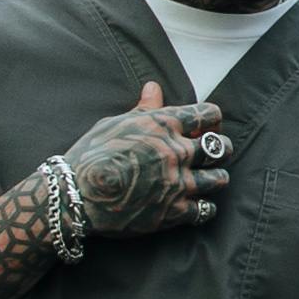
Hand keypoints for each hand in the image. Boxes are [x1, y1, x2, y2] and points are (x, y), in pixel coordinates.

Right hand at [63, 80, 231, 244]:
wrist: (76, 195)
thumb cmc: (90, 155)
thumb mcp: (114, 124)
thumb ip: (142, 109)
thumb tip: (154, 87)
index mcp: (164, 125)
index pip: (208, 114)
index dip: (212, 120)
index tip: (207, 126)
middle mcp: (177, 151)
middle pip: (221, 147)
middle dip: (221, 149)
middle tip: (212, 154)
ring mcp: (178, 183)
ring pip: (219, 179)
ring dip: (216, 178)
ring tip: (209, 179)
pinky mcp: (173, 212)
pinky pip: (205, 210)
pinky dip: (205, 208)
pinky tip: (197, 205)